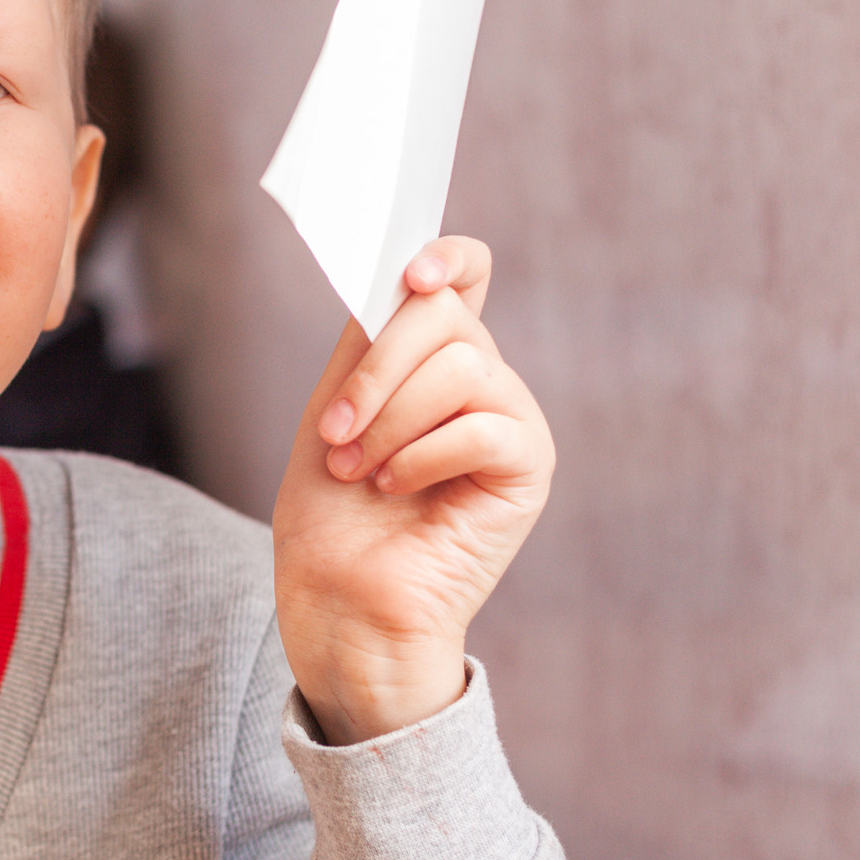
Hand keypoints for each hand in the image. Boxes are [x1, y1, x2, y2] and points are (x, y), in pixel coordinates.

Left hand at [271, 238, 553, 743]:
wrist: (339, 602)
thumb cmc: (331, 516)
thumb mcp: (336, 408)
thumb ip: (370, 340)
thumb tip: (401, 273)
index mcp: (432, 359)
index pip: (465, 276)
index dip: (446, 257)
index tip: (411, 276)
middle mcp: (481, 381)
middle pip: (445, 316)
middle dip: (376, 372)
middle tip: (336, 436)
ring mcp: (510, 422)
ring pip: (459, 368)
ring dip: (389, 422)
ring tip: (361, 472)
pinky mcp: (528, 468)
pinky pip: (482, 424)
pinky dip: (422, 456)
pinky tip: (397, 490)